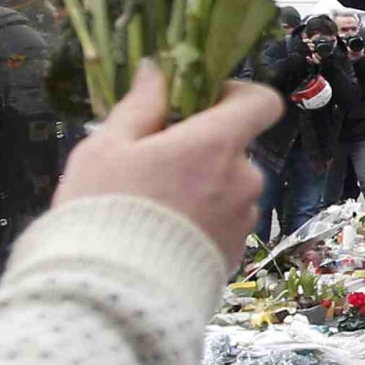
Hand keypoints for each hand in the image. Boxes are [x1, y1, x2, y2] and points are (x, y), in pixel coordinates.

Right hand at [53, 62, 281, 259]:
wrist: (110, 294)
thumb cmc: (103, 211)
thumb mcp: (106, 147)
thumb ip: (140, 105)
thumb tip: (156, 70)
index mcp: (215, 145)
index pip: (261, 102)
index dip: (237, 94)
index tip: (202, 102)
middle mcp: (242, 179)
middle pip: (235, 148)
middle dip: (201, 149)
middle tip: (154, 163)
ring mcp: (243, 219)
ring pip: (229, 187)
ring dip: (203, 187)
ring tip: (153, 205)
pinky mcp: (236, 253)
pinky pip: (225, 222)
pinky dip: (203, 220)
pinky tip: (163, 232)